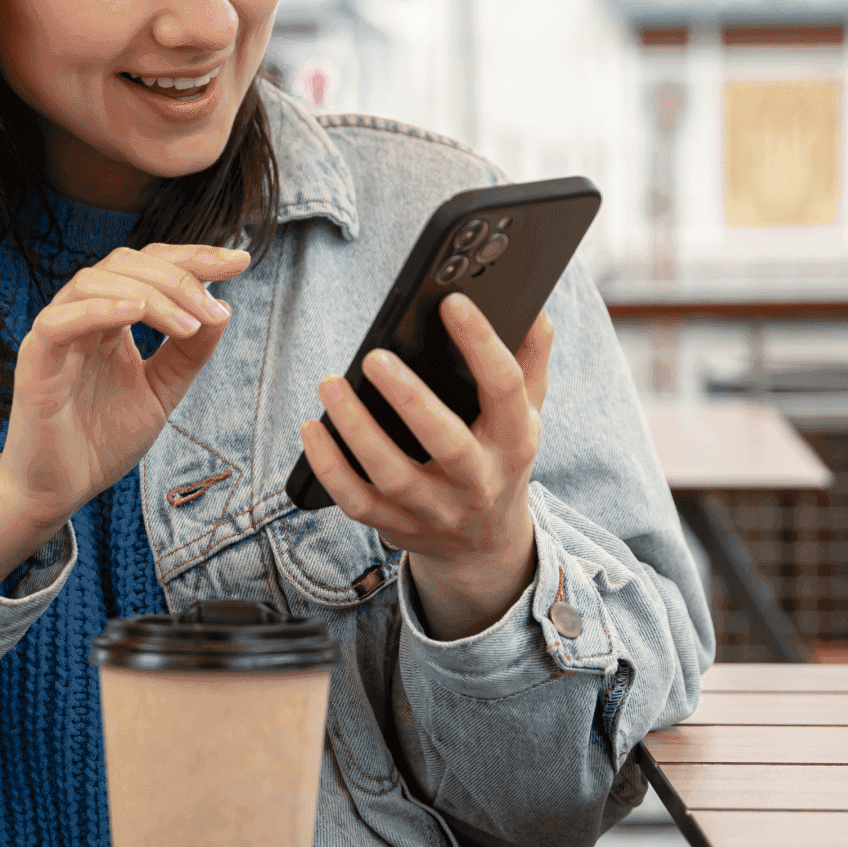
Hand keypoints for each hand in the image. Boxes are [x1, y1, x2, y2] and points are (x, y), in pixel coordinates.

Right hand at [0, 243, 250, 578]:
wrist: (60, 491)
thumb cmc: (101, 441)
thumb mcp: (162, 391)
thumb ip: (189, 353)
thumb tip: (223, 308)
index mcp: (111, 319)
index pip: (150, 267)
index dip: (194, 258)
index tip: (239, 262)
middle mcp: (83, 318)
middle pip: (125, 263)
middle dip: (179, 276)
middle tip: (214, 308)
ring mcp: (57, 335)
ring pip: (93, 282)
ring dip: (150, 295)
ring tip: (188, 325)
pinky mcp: (35, 361)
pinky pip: (59, 321)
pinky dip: (99, 309)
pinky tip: (137, 312)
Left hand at [300, 293, 553, 639]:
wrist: (486, 544)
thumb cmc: (499, 456)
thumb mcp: (526, 412)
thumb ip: (530, 358)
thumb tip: (535, 305)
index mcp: (515, 439)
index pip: (505, 387)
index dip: (482, 343)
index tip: (452, 302)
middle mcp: (480, 479)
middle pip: (446, 442)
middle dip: (410, 399)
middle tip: (375, 357)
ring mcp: (437, 508)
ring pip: (393, 475)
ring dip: (357, 430)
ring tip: (331, 384)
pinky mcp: (399, 526)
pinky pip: (358, 503)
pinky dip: (331, 468)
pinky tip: (312, 429)